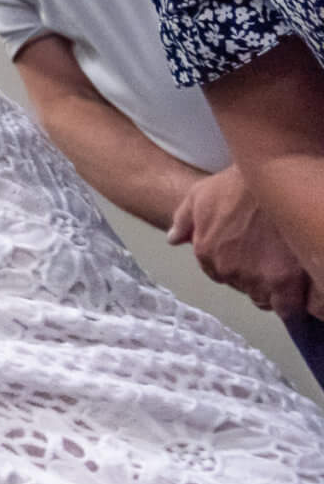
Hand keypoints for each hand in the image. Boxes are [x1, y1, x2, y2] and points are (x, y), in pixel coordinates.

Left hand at [168, 166, 310, 312]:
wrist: (271, 175)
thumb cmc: (237, 182)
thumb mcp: (201, 194)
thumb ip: (185, 219)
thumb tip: (174, 239)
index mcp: (207, 252)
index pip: (225, 277)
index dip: (245, 271)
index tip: (261, 263)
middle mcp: (227, 270)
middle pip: (250, 291)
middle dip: (264, 283)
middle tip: (281, 267)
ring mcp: (255, 278)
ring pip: (272, 300)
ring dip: (282, 293)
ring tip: (297, 277)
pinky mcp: (285, 281)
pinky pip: (292, 307)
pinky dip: (301, 304)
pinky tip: (310, 294)